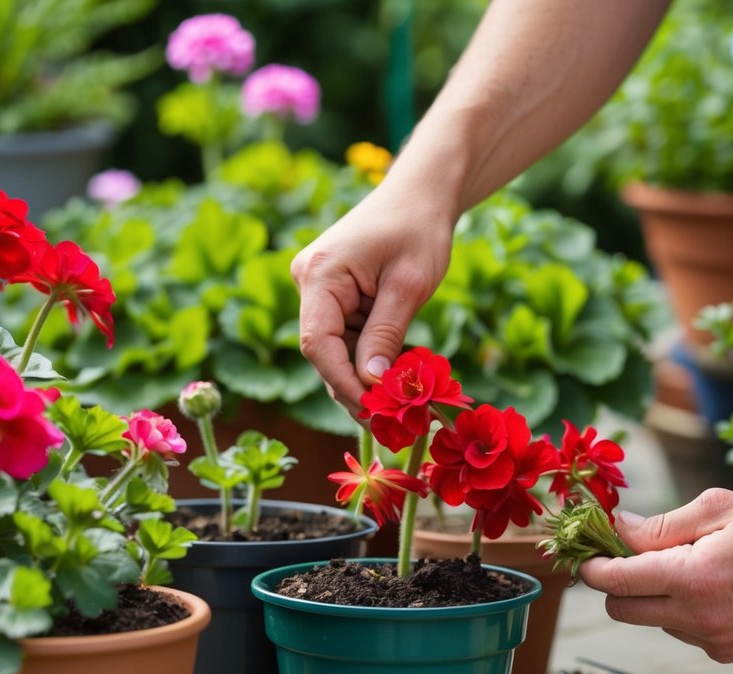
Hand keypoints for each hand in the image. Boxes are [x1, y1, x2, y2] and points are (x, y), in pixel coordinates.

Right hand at [291, 183, 452, 413]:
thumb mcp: (409, 285)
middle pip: (324, 351)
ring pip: (337, 349)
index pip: (318, 344)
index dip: (343, 383)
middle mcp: (309, 282)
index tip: (374, 412)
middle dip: (355, 387)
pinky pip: (348, 337)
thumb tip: (371, 385)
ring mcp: (320, 289)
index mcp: (320, 274)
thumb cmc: (419, 228)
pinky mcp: (336, 295)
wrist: (422, 193)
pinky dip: (370, 359)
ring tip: (399, 406)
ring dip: (365, 377)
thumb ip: (386, 335)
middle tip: (390, 421)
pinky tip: (396, 379)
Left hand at [576, 488, 732, 661]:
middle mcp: (700, 618)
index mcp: (691, 578)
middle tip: (631, 558)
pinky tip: (718, 588)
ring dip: (659, 599)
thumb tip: (617, 529)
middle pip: (624, 611)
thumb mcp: (716, 508)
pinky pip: (689, 633)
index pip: (616, 582)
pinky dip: (688, 613)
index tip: (588, 557)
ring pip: (658, 622)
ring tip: (695, 566)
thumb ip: (660, 526)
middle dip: (618, 586)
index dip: (594, 568)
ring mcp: (717, 640)